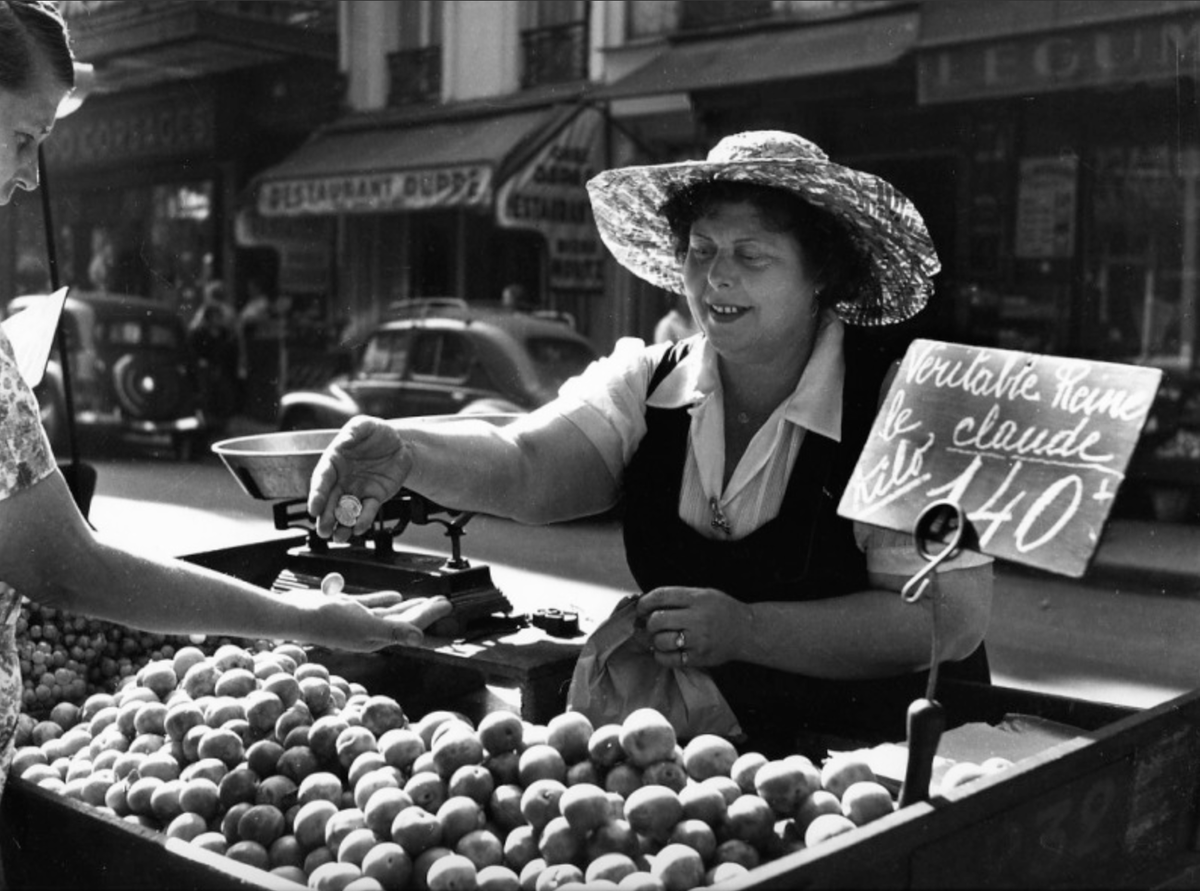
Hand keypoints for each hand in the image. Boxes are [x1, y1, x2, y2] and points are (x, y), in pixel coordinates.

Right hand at [302, 585, 452, 651]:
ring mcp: (359, 620)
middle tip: (446, 602)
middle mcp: (370, 633)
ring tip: (429, 600)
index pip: (410, 628)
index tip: (448, 610)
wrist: (295, 614)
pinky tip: (397, 596)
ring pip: (392, 613)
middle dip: (426, 612)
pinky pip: (373, 604)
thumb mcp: (365, 625)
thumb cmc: (328, 621)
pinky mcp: (348, 609)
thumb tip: (420, 638)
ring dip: (411, 606)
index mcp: (377, 639)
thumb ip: (393, 630)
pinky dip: (386, 600)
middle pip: (405, 621)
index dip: (431, 619)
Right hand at [309, 416, 412, 540]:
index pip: (322, 479)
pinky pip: (367, 511)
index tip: (313, 508)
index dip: (316, 494)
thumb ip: (354, 431)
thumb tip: (344, 439)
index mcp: (334, 461)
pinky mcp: (374, 497)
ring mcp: (357, 489)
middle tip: (323, 530)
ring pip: (346, 510)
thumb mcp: (365, 425)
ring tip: (338, 537)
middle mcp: (343, 479)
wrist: (402, 443)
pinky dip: (363, 520)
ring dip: (341, 525)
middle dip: (326, 516)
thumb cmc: (378, 433)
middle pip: (330, 500)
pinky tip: (359, 528)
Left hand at [635, 586, 747, 669]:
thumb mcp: (703, 594)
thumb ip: (678, 597)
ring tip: (661, 637)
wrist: (746, 631)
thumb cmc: (721, 610)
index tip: (641, 608)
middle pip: (657, 619)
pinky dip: (661, 655)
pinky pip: (669, 659)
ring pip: (661, 640)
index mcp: (697, 598)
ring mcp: (698, 640)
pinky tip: (665, 650)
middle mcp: (697, 618)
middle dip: (649, 622)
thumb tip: (647, 604)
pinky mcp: (698, 658)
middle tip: (653, 625)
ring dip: (655, 639)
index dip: (645, 602)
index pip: (661, 596)